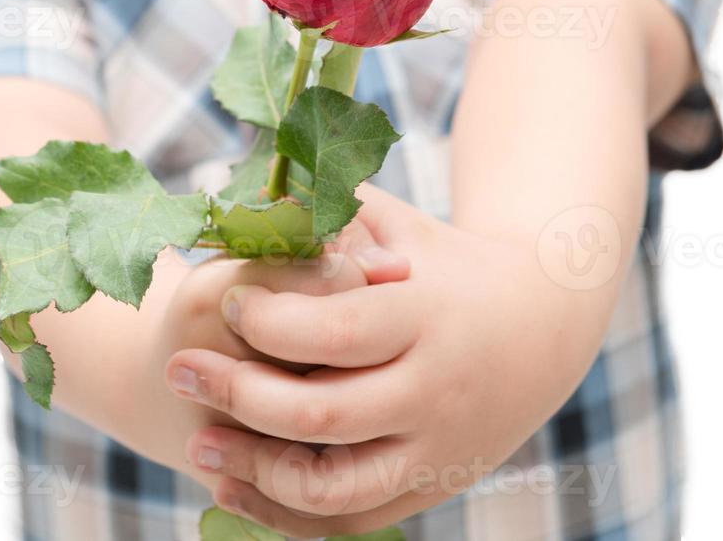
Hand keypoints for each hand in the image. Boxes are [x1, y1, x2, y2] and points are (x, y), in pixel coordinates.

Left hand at [167, 185, 609, 535]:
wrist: (542, 325)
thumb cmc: (441, 261)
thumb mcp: (397, 225)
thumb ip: (326, 217)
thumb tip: (242, 213)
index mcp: (425, 316)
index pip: (336, 330)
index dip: (267, 323)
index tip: (227, 305)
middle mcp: (434, 391)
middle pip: (322, 414)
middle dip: (238, 395)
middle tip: (179, 369)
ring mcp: (434, 449)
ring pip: (333, 487)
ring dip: (255, 471)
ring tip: (199, 443)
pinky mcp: (428, 487)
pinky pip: (350, 522)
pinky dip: (286, 515)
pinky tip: (233, 487)